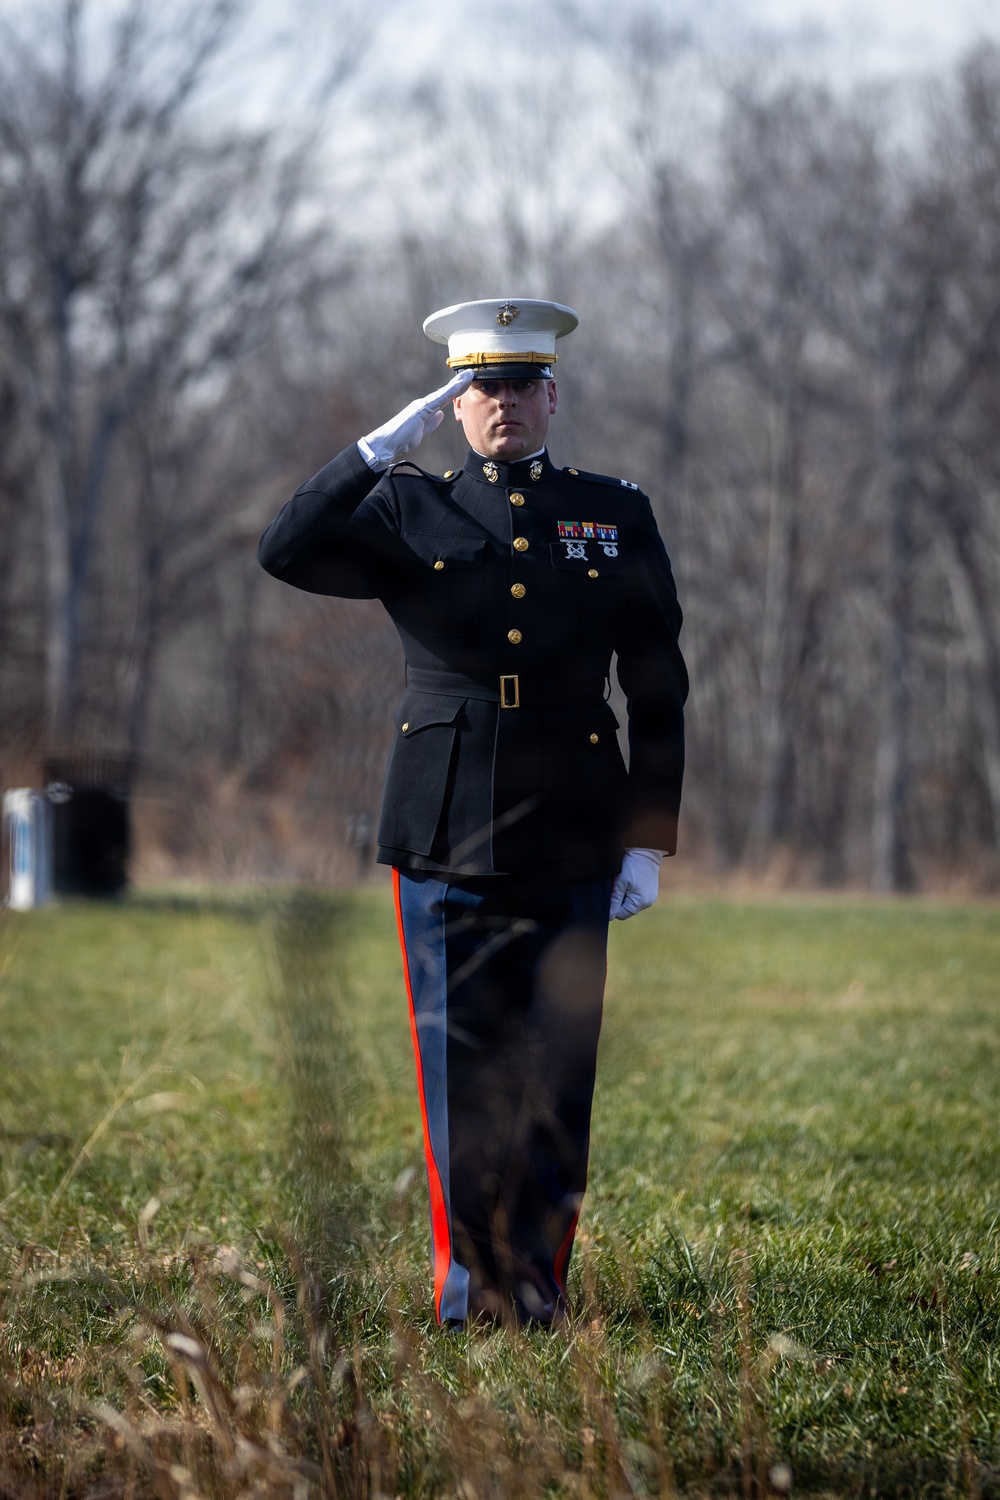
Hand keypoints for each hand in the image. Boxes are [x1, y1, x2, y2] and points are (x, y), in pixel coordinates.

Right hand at [358, 370, 473, 469]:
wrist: (386, 443)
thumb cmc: (400, 439)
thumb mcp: (421, 432)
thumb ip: (431, 423)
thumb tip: (441, 415)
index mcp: (425, 409)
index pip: (444, 398)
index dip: (456, 390)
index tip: (467, 383)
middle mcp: (424, 404)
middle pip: (446, 392)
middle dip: (459, 383)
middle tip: (471, 373)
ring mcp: (422, 405)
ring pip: (443, 393)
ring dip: (456, 384)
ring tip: (468, 375)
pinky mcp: (420, 410)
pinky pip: (438, 400)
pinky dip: (448, 392)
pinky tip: (457, 386)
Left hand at [609, 848, 662, 919]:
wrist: (645, 852)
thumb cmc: (631, 866)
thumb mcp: (620, 883)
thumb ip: (614, 901)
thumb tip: (609, 916)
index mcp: (640, 902)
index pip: (621, 914)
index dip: (613, 907)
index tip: (612, 893)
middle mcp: (648, 903)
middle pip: (627, 910)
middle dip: (620, 901)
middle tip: (618, 886)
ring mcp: (651, 898)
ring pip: (632, 904)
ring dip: (626, 897)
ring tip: (625, 883)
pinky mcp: (651, 892)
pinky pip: (638, 898)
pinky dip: (632, 893)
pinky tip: (631, 882)